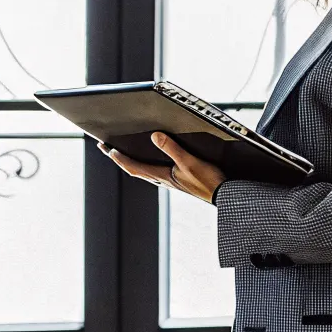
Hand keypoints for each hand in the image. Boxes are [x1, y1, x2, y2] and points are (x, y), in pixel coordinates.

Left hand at [100, 133, 227, 203]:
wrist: (224, 195)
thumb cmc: (208, 181)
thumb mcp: (190, 162)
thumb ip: (172, 148)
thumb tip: (155, 136)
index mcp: (162, 176)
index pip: (134, 167)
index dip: (120, 158)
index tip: (107, 148)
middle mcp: (163, 180)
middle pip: (135, 169)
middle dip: (120, 159)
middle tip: (106, 149)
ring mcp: (171, 182)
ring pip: (145, 172)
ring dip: (132, 163)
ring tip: (124, 154)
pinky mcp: (179, 181)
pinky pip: (155, 173)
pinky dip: (146, 166)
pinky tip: (152, 163)